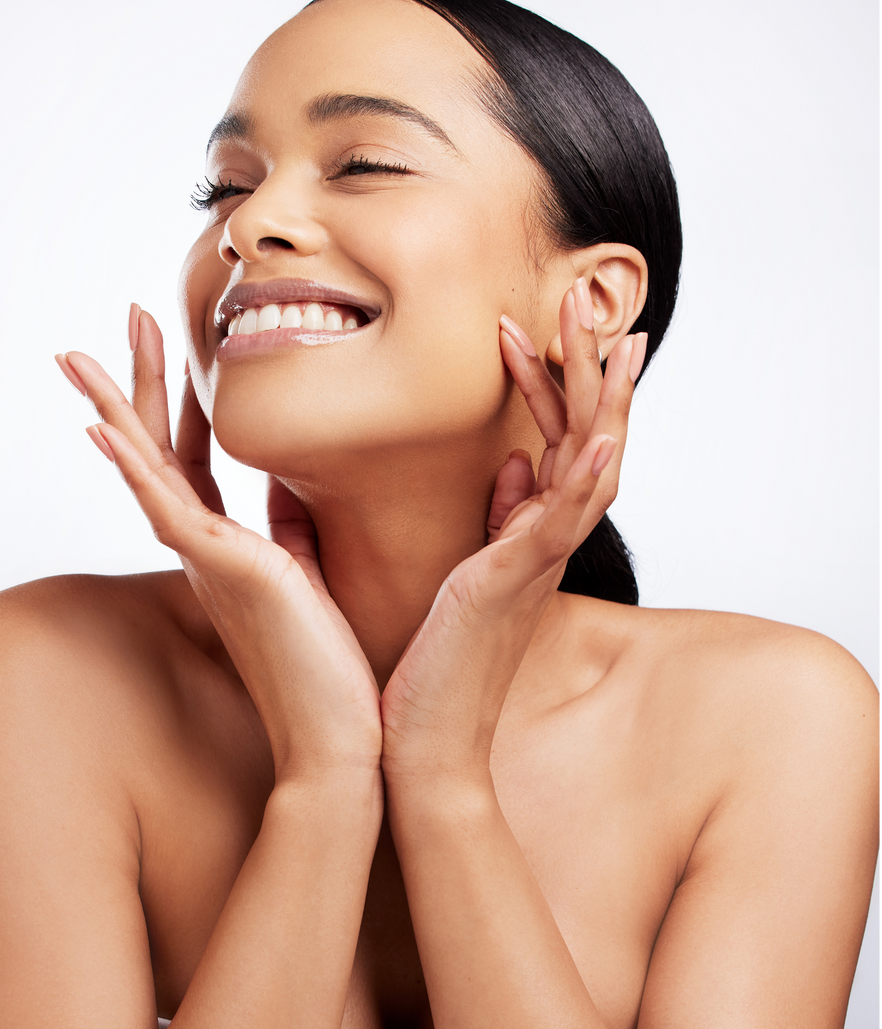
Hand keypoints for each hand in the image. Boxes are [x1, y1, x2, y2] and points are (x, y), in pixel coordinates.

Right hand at [55, 306, 381, 783]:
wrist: (342, 738)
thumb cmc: (332, 669)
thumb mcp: (311, 581)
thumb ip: (295, 531)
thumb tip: (297, 489)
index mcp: (229, 549)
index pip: (194, 461)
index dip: (181, 405)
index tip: (179, 352)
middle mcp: (206, 551)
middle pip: (160, 450)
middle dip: (143, 383)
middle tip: (130, 317)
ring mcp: (208, 561)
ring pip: (148, 469)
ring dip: (116, 406)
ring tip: (80, 355)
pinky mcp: (225, 572)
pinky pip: (166, 508)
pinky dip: (131, 464)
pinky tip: (101, 425)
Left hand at [380, 278, 646, 784]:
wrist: (422, 739)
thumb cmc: (435, 659)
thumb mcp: (469, 568)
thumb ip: (500, 514)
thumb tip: (514, 461)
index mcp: (528, 530)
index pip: (549, 438)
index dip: (544, 380)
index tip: (524, 326)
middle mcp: (544, 539)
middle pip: (585, 434)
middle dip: (587, 363)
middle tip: (583, 295)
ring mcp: (537, 561)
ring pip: (589, 464)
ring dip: (600, 399)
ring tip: (612, 334)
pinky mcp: (516, 585)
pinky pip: (563, 524)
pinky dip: (584, 479)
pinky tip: (601, 436)